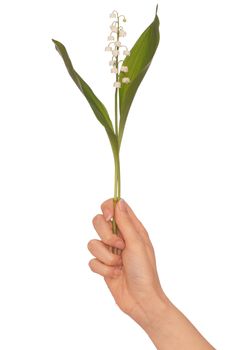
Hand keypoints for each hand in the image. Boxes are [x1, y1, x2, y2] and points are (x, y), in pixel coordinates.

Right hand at [87, 198, 167, 328]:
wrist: (141, 300)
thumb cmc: (144, 271)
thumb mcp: (137, 243)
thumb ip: (125, 222)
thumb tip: (118, 201)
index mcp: (131, 228)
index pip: (114, 206)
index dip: (107, 208)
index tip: (109, 218)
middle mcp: (119, 237)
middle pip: (98, 222)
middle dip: (106, 235)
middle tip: (119, 246)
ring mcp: (109, 251)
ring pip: (92, 243)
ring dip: (106, 257)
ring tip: (119, 265)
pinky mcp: (102, 265)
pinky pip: (92, 261)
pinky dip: (104, 269)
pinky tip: (116, 274)